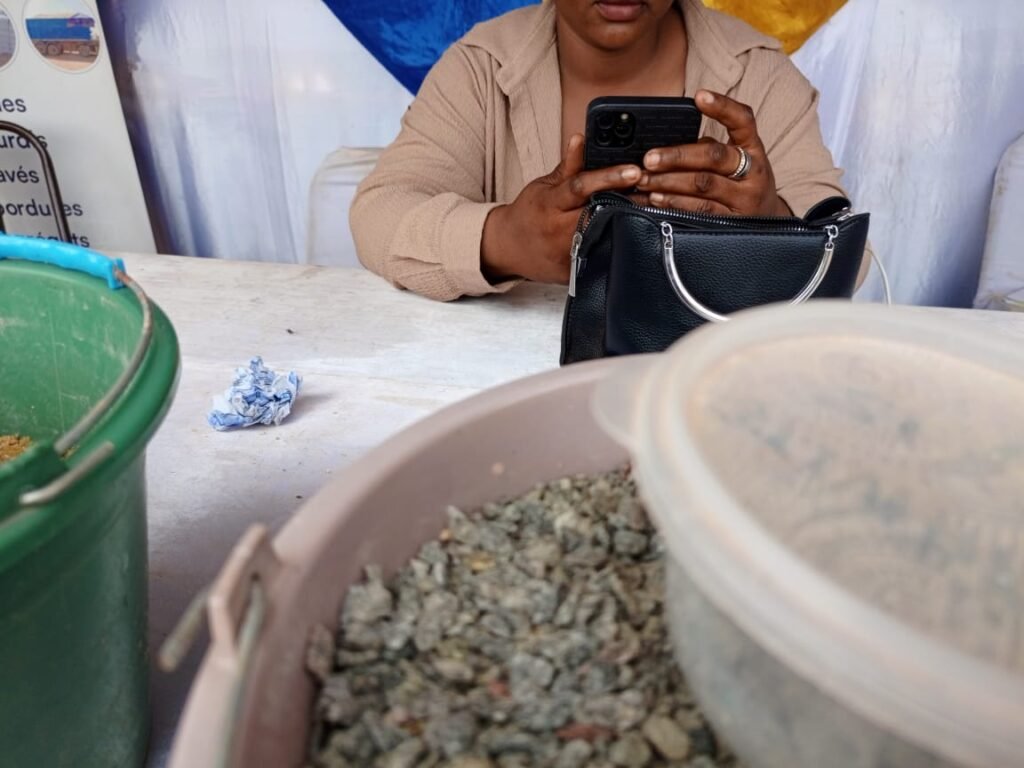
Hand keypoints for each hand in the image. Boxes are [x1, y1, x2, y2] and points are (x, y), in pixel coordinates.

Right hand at [482, 135, 641, 283]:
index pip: (581, 187)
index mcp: (550, 204)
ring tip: (653, 208)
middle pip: (599, 213)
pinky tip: (639, 232)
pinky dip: (620, 243)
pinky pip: (602, 256)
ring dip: (630, 221)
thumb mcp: (544, 186)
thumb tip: (581, 138)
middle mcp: (558, 230)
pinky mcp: (575, 270)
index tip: (633, 170)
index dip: (608, 177)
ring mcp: (568, 252)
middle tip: (655, 189)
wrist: (509, 249)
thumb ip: (567, 167)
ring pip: (605, 236)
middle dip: (629, 201)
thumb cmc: (530, 213)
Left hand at [636, 90, 790, 216]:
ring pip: (703, 185)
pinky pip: (700, 211)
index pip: (743, 121)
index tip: (699, 96)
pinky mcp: (732, 221)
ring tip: (644, 181)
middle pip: (714, 157)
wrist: (765, 222)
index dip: (722, 107)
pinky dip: (674, 204)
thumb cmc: (741, 185)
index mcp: (752, 148)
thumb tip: (666, 145)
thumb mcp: (735, 161)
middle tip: (648, 158)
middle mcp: (753, 171)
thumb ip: (709, 149)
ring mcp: (745, 198)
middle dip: (677, 156)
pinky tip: (655, 200)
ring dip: (668, 182)